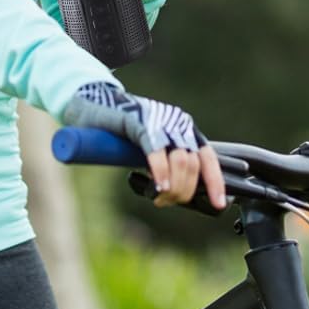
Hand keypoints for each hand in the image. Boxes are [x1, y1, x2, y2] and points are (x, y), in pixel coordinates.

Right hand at [62, 83, 226, 211]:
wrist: (90, 104)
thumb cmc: (120, 130)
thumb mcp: (150, 146)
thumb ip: (166, 162)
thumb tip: (178, 191)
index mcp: (182, 128)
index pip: (207, 157)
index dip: (214, 182)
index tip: (217, 204)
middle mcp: (175, 121)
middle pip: (192, 165)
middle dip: (183, 191)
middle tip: (164, 200)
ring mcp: (158, 120)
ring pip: (180, 161)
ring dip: (172, 187)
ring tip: (157, 196)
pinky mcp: (138, 121)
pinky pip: (156, 150)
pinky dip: (160, 171)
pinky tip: (157, 186)